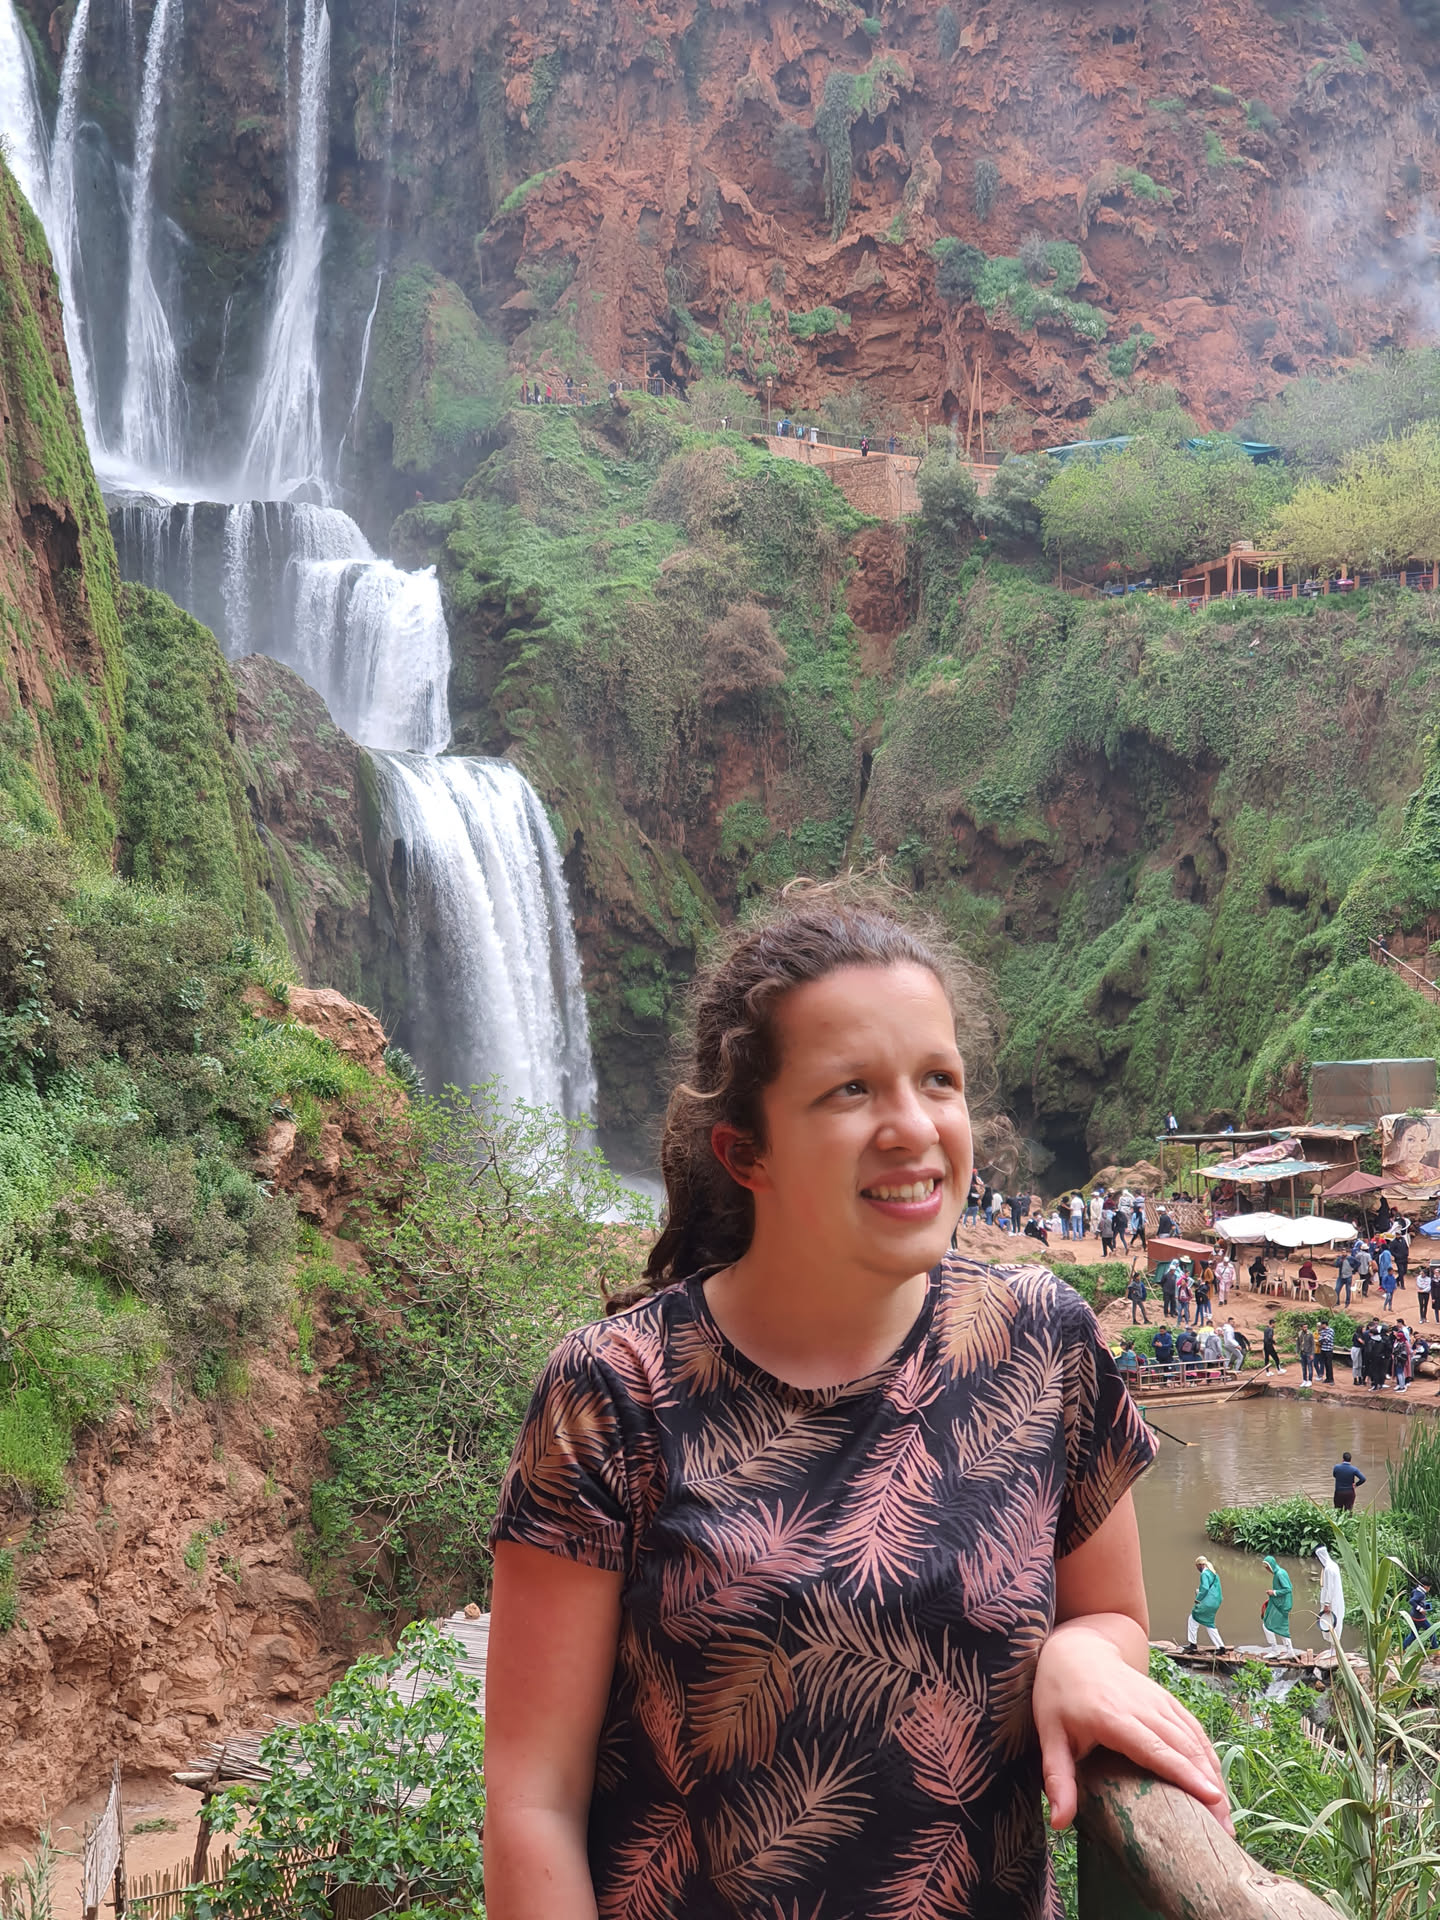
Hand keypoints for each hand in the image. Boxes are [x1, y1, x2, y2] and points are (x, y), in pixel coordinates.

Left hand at [1031, 1626, 1231, 1834]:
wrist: (1077, 1649)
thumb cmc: (1059, 1694)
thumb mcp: (1050, 1735)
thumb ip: (1056, 1778)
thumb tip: (1058, 1823)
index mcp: (1113, 1717)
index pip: (1155, 1749)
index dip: (1185, 1774)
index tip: (1211, 1798)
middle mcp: (1142, 1707)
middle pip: (1183, 1748)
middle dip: (1208, 1787)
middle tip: (1224, 1828)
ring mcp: (1158, 1700)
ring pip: (1193, 1739)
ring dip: (1213, 1775)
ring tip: (1226, 1814)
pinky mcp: (1166, 1699)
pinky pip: (1193, 1728)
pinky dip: (1208, 1755)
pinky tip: (1217, 1782)